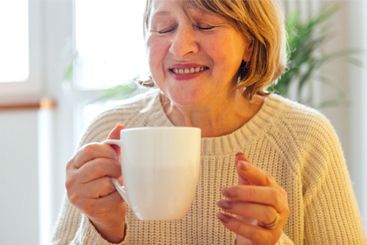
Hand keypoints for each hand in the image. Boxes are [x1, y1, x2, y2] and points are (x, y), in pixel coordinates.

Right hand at [65, 124, 126, 242]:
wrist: (105, 211)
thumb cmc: (105, 180)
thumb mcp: (106, 160)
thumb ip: (111, 143)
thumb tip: (120, 126)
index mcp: (73, 163)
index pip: (90, 149)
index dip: (108, 151)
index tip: (114, 157)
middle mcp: (70, 178)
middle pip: (99, 165)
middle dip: (115, 167)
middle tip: (119, 172)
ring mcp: (77, 194)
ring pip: (105, 181)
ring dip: (116, 182)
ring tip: (116, 184)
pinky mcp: (87, 208)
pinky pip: (111, 196)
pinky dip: (119, 196)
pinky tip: (115, 195)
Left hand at [217, 152, 288, 244]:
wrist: (256, 239)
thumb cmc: (253, 211)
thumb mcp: (249, 191)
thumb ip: (245, 174)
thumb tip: (239, 155)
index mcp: (276, 191)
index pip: (266, 179)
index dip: (253, 171)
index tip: (239, 165)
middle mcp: (281, 207)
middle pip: (270, 195)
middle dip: (246, 191)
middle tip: (225, 191)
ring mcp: (276, 225)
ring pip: (265, 213)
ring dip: (240, 207)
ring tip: (221, 205)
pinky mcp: (268, 240)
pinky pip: (254, 233)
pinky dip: (236, 225)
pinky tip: (222, 218)